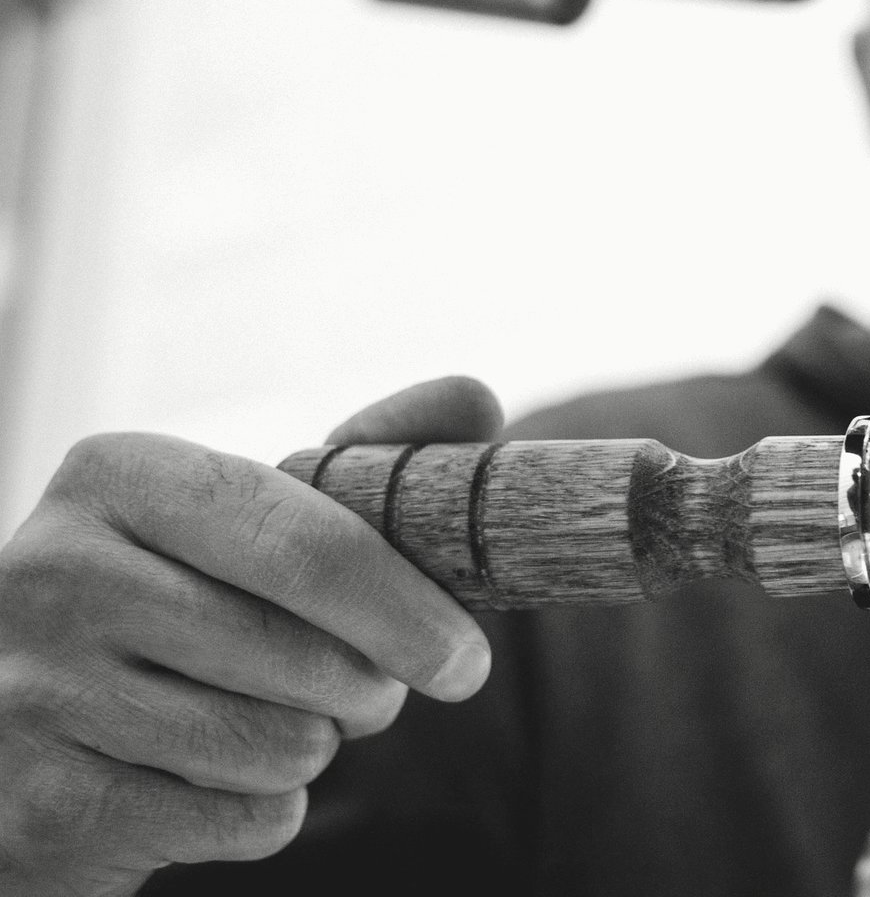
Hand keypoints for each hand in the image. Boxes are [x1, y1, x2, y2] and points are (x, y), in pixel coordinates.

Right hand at [0, 376, 503, 894]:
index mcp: (117, 476)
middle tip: (362, 691)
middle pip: (307, 659)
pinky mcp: (45, 805)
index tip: (469, 660)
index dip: (406, 610)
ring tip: (260, 723)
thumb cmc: (181, 604)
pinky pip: (246, 822)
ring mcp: (33, 692)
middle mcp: (54, 572)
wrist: (28, 737)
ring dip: (308, 750)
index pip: (307, 546)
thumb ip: (370, 457)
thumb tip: (476, 397)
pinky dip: (263, 813)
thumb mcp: (253, 518)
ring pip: (282, 748)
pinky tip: (205, 780)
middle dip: (369, 691)